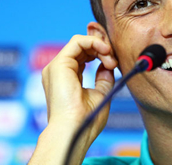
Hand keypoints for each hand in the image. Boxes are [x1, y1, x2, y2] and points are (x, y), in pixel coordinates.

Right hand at [29, 34, 116, 164]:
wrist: (74, 130)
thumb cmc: (86, 119)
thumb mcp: (100, 94)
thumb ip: (104, 78)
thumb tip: (108, 65)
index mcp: (67, 77)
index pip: (85, 56)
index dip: (101, 54)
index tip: (115, 64)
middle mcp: (59, 70)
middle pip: (83, 47)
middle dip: (103, 49)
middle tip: (114, 61)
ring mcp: (57, 66)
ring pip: (81, 42)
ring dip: (101, 46)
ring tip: (111, 61)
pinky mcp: (59, 64)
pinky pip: (78, 41)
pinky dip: (94, 42)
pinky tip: (105, 51)